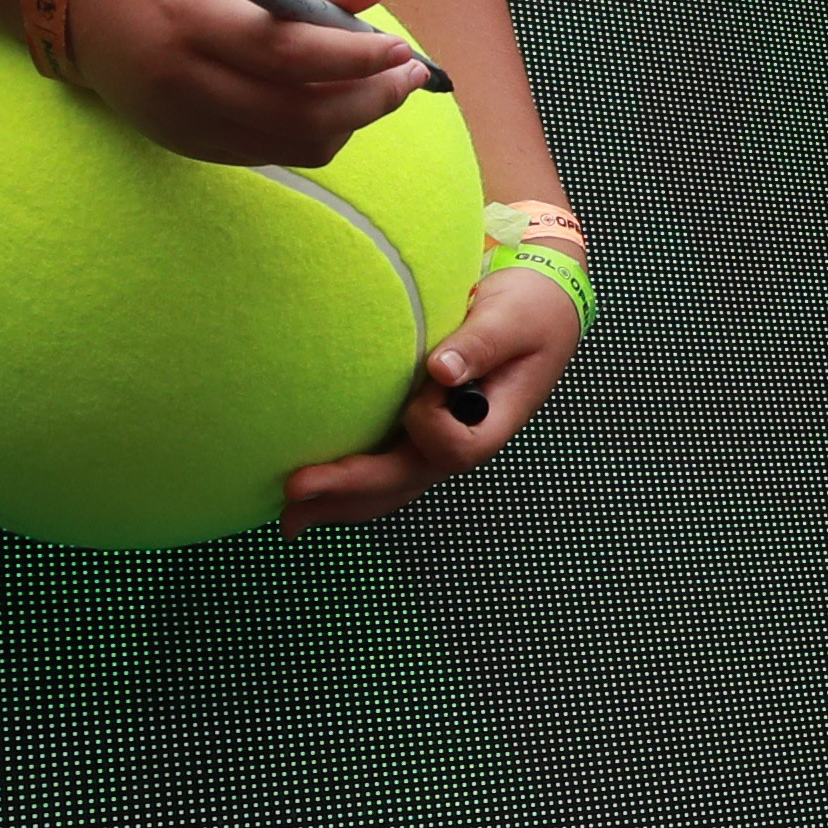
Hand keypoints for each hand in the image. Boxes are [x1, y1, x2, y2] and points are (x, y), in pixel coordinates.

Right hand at [63, 0, 444, 167]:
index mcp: (191, 16)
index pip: (288, 54)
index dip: (354, 59)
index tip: (403, 51)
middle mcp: (180, 76)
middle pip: (296, 113)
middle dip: (368, 101)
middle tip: (410, 78)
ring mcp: (176, 117)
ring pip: (287, 144)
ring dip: (348, 124)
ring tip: (378, 88)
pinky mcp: (178, 140)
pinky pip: (262, 151)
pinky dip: (308, 134)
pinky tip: (330, 102)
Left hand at [282, 247, 580, 528]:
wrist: (538, 308)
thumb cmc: (531, 311)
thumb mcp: (513, 319)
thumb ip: (479, 345)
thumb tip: (440, 371)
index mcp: (489, 424)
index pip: (449, 446)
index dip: (428, 421)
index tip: (428, 378)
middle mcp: (460, 443)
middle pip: (403, 481)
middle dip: (349, 487)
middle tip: (294, 487)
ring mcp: (436, 444)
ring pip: (387, 488)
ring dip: (338, 504)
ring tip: (288, 519)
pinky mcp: (417, 433)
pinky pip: (381, 471)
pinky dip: (345, 486)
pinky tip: (311, 496)